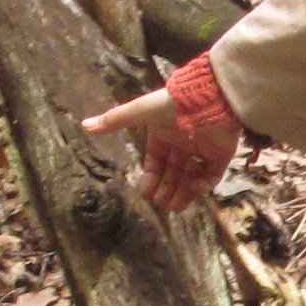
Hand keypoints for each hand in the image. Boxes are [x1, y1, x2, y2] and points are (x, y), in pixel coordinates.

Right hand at [79, 84, 237, 212]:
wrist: (208, 98)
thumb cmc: (171, 104)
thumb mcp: (139, 112)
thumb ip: (114, 120)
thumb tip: (84, 125)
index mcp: (163, 135)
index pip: (155, 162)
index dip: (150, 178)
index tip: (145, 192)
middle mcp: (182, 144)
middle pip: (172, 173)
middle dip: (165, 189)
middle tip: (160, 203)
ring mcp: (202, 150)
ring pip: (190, 178)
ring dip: (182, 193)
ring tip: (174, 207)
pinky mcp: (221, 155)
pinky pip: (211, 175)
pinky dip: (202, 185)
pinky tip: (192, 188)